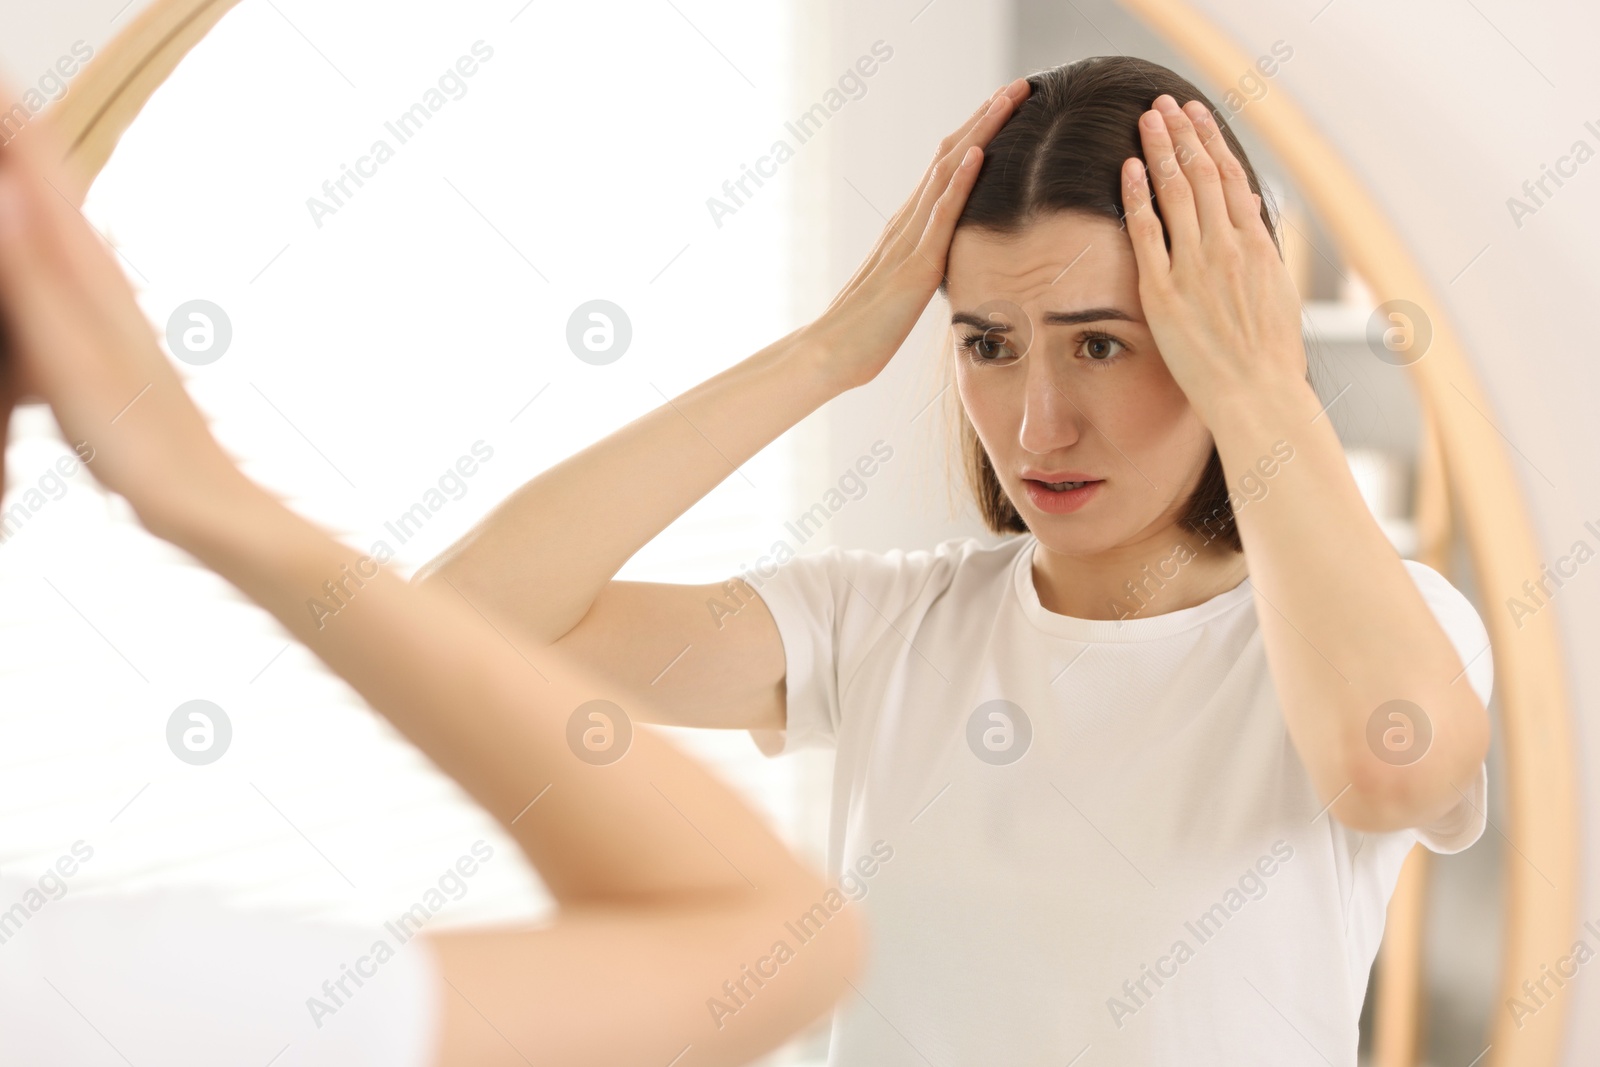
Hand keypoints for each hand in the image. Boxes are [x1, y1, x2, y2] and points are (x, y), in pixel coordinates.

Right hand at [0, 102, 239, 526]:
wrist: (203, 504)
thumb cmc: (143, 444)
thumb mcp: (69, 358)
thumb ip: (34, 276)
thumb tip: (12, 193)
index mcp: (91, 280)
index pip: (46, 180)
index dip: (18, 134)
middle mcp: (108, 290)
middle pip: (53, 200)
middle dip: (22, 155)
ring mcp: (112, 323)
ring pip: (63, 246)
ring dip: (32, 208)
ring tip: (13, 180)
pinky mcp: (111, 358)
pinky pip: (65, 297)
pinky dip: (41, 271)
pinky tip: (41, 291)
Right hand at [800, 77, 1030, 390]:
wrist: (832, 353)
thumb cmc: (868, 330)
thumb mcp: (908, 290)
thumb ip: (929, 267)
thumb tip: (951, 262)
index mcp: (909, 228)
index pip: (948, 167)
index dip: (978, 133)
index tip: (1008, 105)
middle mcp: (907, 222)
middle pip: (950, 155)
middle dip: (987, 117)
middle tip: (1020, 84)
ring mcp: (908, 241)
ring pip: (947, 172)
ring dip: (981, 132)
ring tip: (1009, 100)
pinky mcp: (913, 266)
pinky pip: (939, 217)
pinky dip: (960, 182)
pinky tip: (978, 155)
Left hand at [1120, 94, 1308, 426]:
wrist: (1258, 396)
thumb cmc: (1269, 359)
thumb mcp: (1276, 294)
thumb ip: (1258, 248)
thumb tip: (1248, 208)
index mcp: (1257, 246)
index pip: (1231, 179)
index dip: (1210, 142)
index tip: (1196, 117)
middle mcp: (1227, 248)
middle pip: (1202, 174)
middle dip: (1181, 134)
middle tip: (1163, 104)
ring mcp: (1195, 268)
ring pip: (1176, 193)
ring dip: (1159, 150)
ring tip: (1145, 119)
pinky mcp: (1164, 292)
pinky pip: (1147, 234)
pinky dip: (1138, 197)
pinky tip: (1128, 168)